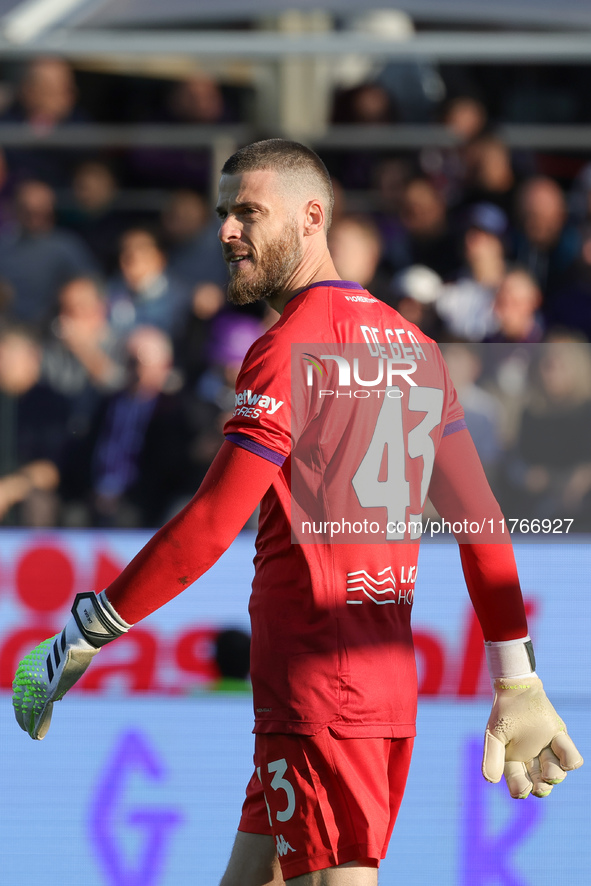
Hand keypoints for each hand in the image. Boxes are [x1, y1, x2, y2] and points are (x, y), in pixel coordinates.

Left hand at [12, 591, 130, 739]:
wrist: (76, 639)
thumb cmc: (71, 643)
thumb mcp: (55, 657)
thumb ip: (51, 672)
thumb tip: (55, 689)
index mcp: (26, 667)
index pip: (20, 692)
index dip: (22, 705)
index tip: (25, 713)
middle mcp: (26, 677)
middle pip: (21, 703)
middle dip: (23, 717)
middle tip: (26, 728)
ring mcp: (36, 685)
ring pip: (28, 711)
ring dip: (29, 725)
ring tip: (32, 735)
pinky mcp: (47, 692)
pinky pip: (39, 713)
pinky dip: (38, 726)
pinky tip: (37, 735)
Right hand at [482, 676, 582, 797]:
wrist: (517, 689)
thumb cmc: (503, 713)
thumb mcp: (494, 735)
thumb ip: (492, 757)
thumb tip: (490, 781)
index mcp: (513, 761)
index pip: (518, 781)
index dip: (520, 788)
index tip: (521, 789)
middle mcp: (532, 759)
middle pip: (540, 782)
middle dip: (541, 788)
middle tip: (540, 786)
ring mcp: (547, 750)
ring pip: (556, 772)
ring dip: (554, 775)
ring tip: (549, 773)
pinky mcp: (560, 739)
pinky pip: (570, 757)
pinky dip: (570, 761)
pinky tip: (566, 762)